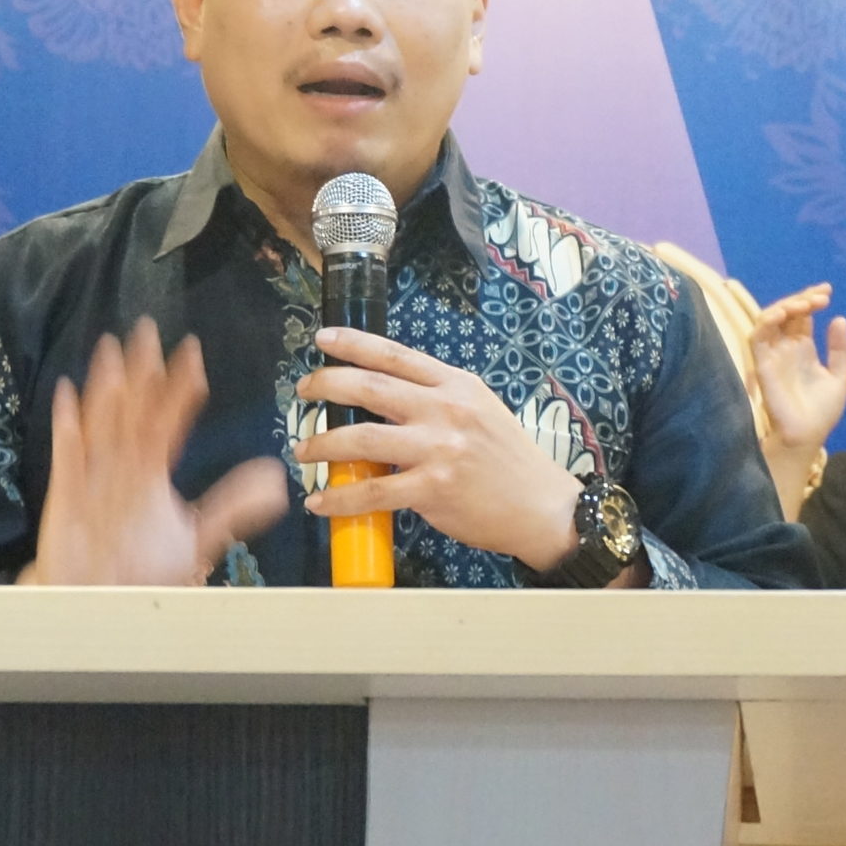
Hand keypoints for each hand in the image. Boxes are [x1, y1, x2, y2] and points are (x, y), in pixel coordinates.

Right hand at [19, 328, 289, 586]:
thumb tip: (275, 479)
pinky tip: (67, 393)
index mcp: (152, 469)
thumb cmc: (141, 569)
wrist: (99, 603)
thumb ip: (234, 506)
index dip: (180, 387)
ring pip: (102, 421)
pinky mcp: (67, 493)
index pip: (169, 418)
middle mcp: (124, 465)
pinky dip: (67, 425)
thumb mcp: (199, 536)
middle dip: (141, 370)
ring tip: (111, 349)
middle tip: (147, 330)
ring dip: (106, 386)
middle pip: (134, 408)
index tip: (192, 353)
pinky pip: (68, 454)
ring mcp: (94, 475)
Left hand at [297, 327, 588, 570]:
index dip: (354, 343)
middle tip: (303, 392)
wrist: (541, 506)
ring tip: (305, 451)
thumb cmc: (508, 459)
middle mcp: (445, 409)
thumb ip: (437, 399)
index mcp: (456, 384)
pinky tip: (320, 502)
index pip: (395, 355)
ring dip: (323, 444)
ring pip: (362, 438)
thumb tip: (383, 401)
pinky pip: (373, 493)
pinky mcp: (432, 490)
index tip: (323, 339)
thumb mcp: (479, 409)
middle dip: (326, 385)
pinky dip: (340, 499)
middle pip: (370, 388)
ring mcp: (438, 450)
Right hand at [745, 282, 845, 456]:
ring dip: (785, 306)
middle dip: (802, 298)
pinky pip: (757, 336)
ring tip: (805, 303)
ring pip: (770, 319)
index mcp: (803, 348)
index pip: (802, 315)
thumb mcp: (840, 376)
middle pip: (787, 312)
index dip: (811, 298)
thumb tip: (839, 318)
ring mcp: (772, 354)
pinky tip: (783, 314)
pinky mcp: (761, 363)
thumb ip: (839, 349)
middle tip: (821, 296)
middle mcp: (785, 347)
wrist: (807, 435)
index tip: (827, 291)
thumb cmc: (823, 410)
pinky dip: (767, 322)